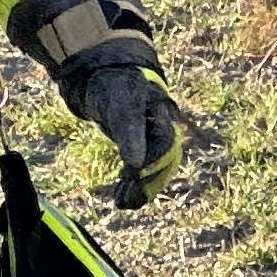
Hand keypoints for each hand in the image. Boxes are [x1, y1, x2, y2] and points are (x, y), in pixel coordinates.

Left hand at [63, 49, 196, 208]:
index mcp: (163, 117)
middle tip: (125, 198)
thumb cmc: (117, 86)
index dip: (151, 164)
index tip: (133, 174)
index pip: (164, 147)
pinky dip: (134, 186)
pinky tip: (122, 198)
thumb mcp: (121, 106)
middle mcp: (163, 130)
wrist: (112, 74)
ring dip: (140, 189)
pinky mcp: (141, 146)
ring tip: (121, 202)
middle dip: (146, 183)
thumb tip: (134, 164)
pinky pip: (144, 171)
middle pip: (163, 163)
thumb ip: (129, 132)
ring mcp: (154, 139)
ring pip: (155, 171)